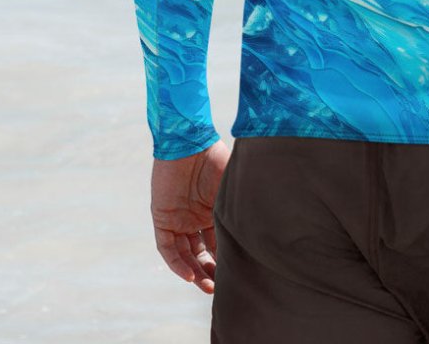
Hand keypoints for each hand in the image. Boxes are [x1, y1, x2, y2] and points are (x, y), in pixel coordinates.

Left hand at [150, 139, 230, 294]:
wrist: (191, 142)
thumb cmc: (217, 159)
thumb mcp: (233, 187)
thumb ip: (241, 206)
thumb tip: (266, 229)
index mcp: (213, 209)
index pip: (219, 240)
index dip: (226, 257)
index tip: (237, 273)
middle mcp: (195, 217)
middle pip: (202, 251)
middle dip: (210, 270)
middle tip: (220, 286)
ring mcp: (178, 218)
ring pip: (184, 254)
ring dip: (194, 272)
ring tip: (207, 286)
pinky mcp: (162, 217)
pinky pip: (167, 247)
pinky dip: (177, 262)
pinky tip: (190, 274)